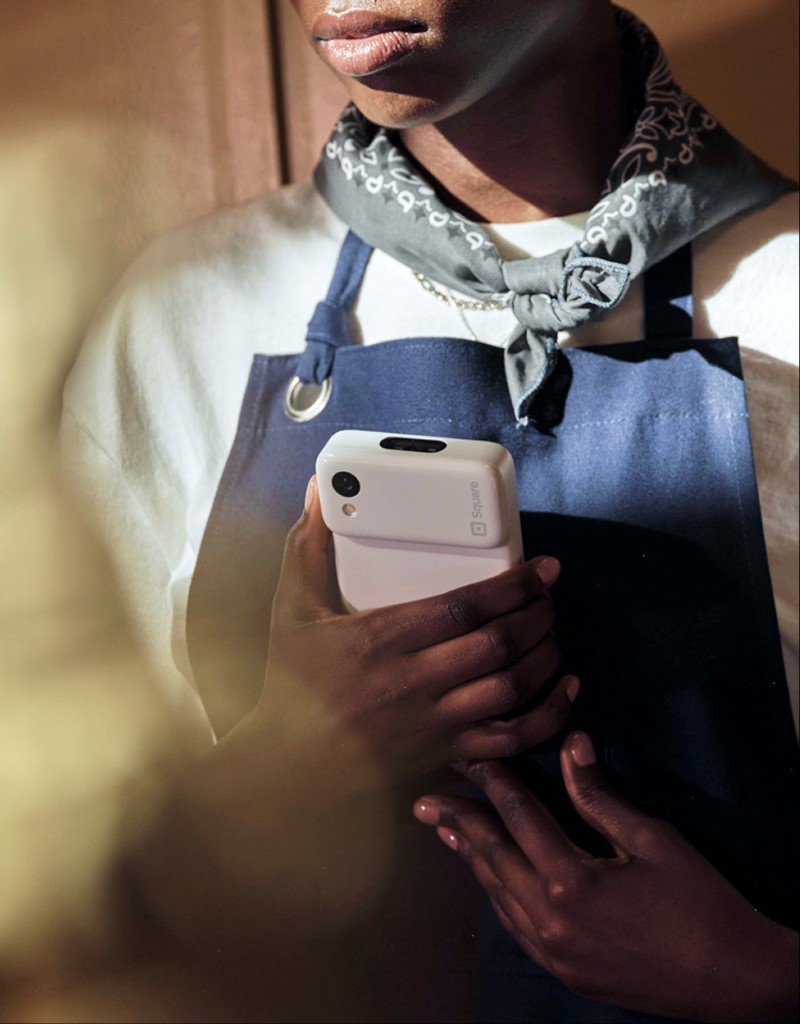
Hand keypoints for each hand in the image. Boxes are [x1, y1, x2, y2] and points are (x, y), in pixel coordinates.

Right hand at [248, 475, 577, 791]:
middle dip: (535, 616)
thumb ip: (308, 548)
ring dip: (544, 657)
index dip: (512, 586)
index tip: (544, 569)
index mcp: (380, 640)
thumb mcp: (292, 611)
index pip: (463, 607)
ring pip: (510, 689)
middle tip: (547, 597)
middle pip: (497, 645)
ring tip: (552, 632)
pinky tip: (564, 690)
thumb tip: (316, 491)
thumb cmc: (293, 684)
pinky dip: (547, 717)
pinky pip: (509, 741)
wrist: (288, 764)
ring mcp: (433, 724)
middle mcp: (413, 683)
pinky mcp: (444, 755)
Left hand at [413, 734, 798, 1023]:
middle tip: (424, 803)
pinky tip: (490, 881)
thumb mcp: (652, 839)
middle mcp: (550, 922)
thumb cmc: (699, 902)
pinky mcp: (565, 974)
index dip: (494, 785)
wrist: (734, 981)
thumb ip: (600, 796)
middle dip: (459, 826)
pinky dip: (498, 897)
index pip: (519, 820)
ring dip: (472, 862)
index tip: (471, 760)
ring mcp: (554, 954)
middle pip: (493, 860)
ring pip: (499, 898)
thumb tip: (570, 745)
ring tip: (447, 833)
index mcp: (570, 883)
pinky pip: (517, 929)